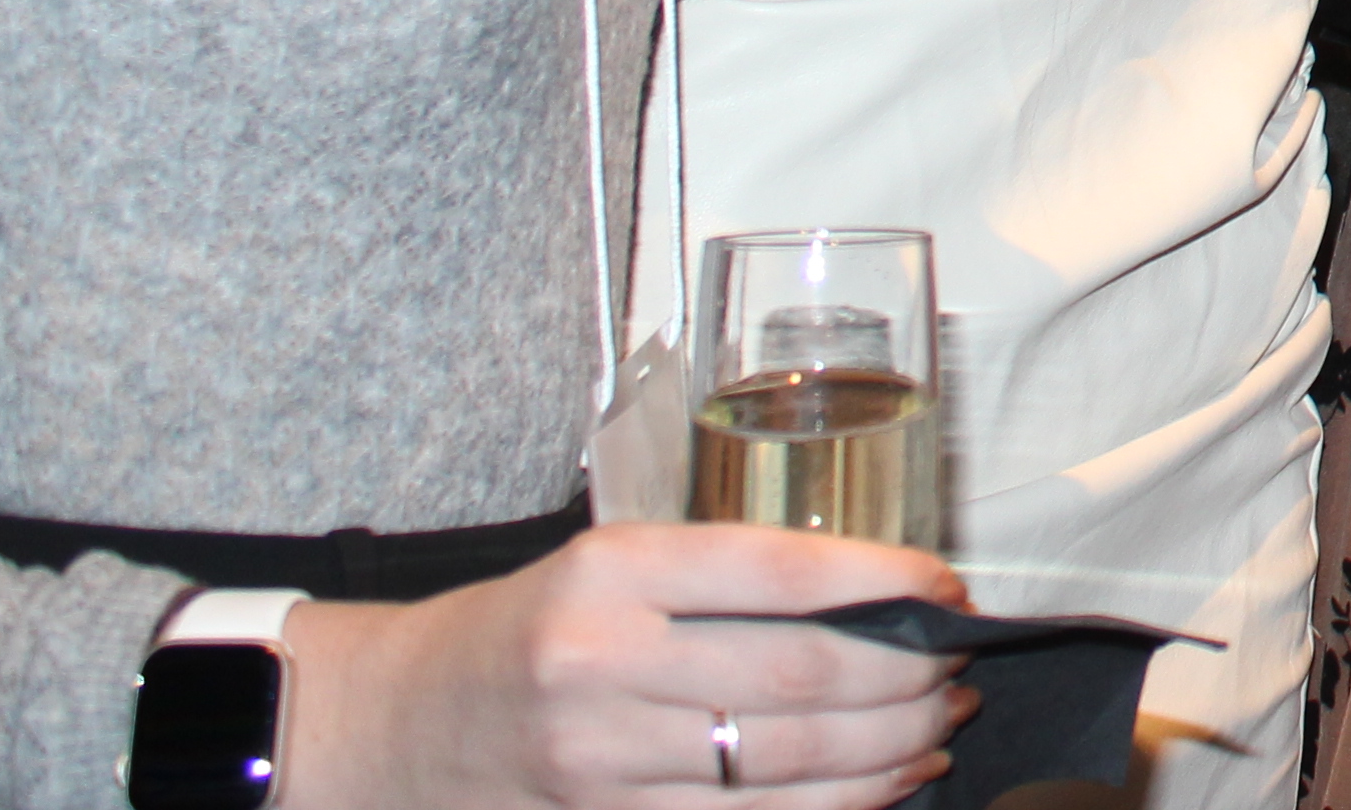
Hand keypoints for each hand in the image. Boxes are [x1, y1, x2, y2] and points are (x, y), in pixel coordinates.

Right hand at [277, 524, 964, 808]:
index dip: (886, 582)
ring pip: (791, 764)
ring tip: (939, 724)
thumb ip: (728, 575)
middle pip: (804, 674)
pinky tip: (886, 784)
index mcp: (614, 571)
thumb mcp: (611, 565)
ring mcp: (601, 759)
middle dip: (909, 675)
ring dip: (892, 747)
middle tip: (958, 665)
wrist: (392, 722)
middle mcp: (604, 662)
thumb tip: (880, 593)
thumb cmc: (526, 629)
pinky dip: (839, 809)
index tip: (946, 588)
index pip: (783, 571)